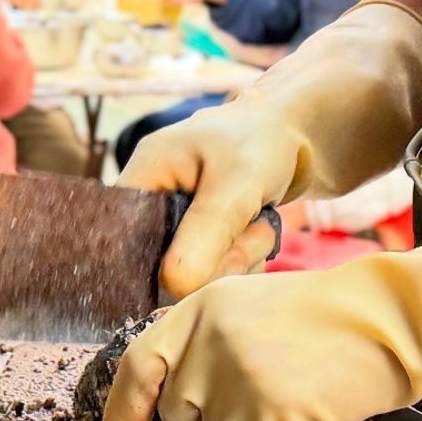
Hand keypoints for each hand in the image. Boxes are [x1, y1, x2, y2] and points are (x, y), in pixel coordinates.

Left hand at [107, 151, 421, 420]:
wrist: (395, 323)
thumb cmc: (332, 318)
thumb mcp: (253, 308)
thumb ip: (205, 345)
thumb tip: (166, 404)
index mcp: (199, 309)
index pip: (136, 366)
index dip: (121, 410)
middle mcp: (207, 343)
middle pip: (175, 417)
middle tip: (261, 402)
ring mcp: (236, 383)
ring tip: (289, 404)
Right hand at [117, 94, 296, 297]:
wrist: (297, 135)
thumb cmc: (261, 142)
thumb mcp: (236, 184)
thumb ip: (206, 232)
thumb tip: (175, 285)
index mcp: (145, 174)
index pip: (124, 238)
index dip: (156, 264)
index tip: (200, 267)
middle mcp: (153, 200)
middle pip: (159, 263)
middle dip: (210, 264)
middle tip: (250, 241)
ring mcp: (177, 220)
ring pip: (191, 272)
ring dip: (232, 264)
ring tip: (260, 230)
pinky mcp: (201, 235)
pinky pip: (210, 270)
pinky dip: (238, 264)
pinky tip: (258, 240)